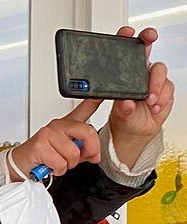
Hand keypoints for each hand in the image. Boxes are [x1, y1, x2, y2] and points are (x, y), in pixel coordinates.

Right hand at [9, 99, 102, 180]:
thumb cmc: (44, 157)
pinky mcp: (40, 145)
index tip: (106, 93)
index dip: (96, 100)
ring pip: (73, 152)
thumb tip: (95, 155)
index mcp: (67, 124)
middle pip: (87, 132)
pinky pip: (60, 162)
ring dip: (68, 164)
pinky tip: (50, 165)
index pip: (85, 107)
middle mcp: (58, 125)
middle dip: (89, 150)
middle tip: (79, 157)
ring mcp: (48, 133)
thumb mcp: (69, 153)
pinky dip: (57, 169)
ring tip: (58, 161)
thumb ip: (85, 151)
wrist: (21, 163)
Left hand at [109, 26, 174, 168]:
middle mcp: (139, 72)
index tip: (128, 32)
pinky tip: (154, 107)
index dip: (127, 38)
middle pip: (146, 49)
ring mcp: (153, 79)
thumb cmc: (123, 116)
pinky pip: (168, 87)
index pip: (125, 51)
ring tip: (148, 100)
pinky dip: (162, 98)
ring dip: (155, 84)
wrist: (134, 130)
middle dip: (148, 40)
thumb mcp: (118, 114)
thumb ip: (122, 109)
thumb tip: (126, 103)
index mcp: (123, 73)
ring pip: (159, 70)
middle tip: (148, 39)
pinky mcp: (165, 89)